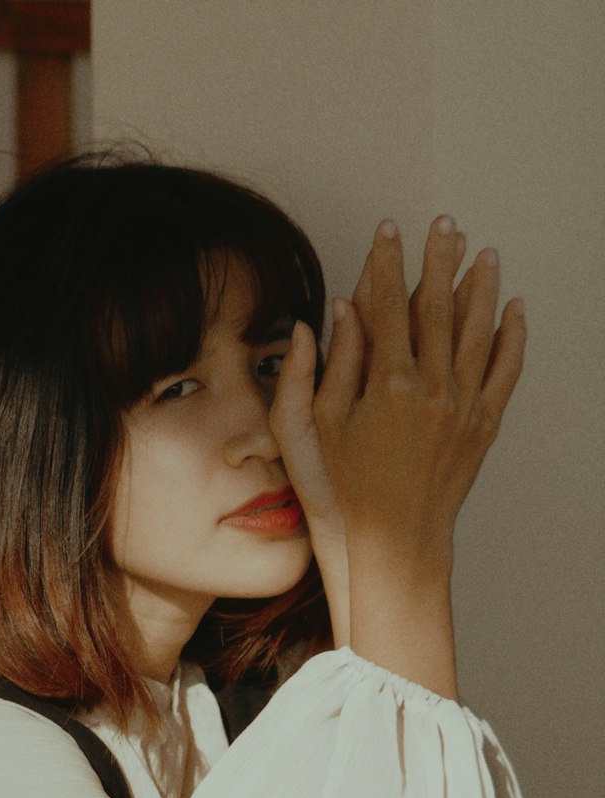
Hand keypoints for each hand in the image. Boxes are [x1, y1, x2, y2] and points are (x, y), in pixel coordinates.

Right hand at [312, 215, 525, 565]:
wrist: (392, 544)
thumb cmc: (343, 492)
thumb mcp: (314, 429)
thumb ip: (328, 365)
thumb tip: (338, 310)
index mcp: (386, 384)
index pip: (388, 305)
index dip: (386, 263)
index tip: (389, 231)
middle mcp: (431, 389)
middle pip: (437, 307)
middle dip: (438, 260)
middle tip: (442, 225)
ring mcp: (462, 407)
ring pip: (477, 331)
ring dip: (480, 287)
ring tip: (482, 253)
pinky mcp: (481, 427)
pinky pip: (504, 371)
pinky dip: (511, 337)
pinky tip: (513, 311)